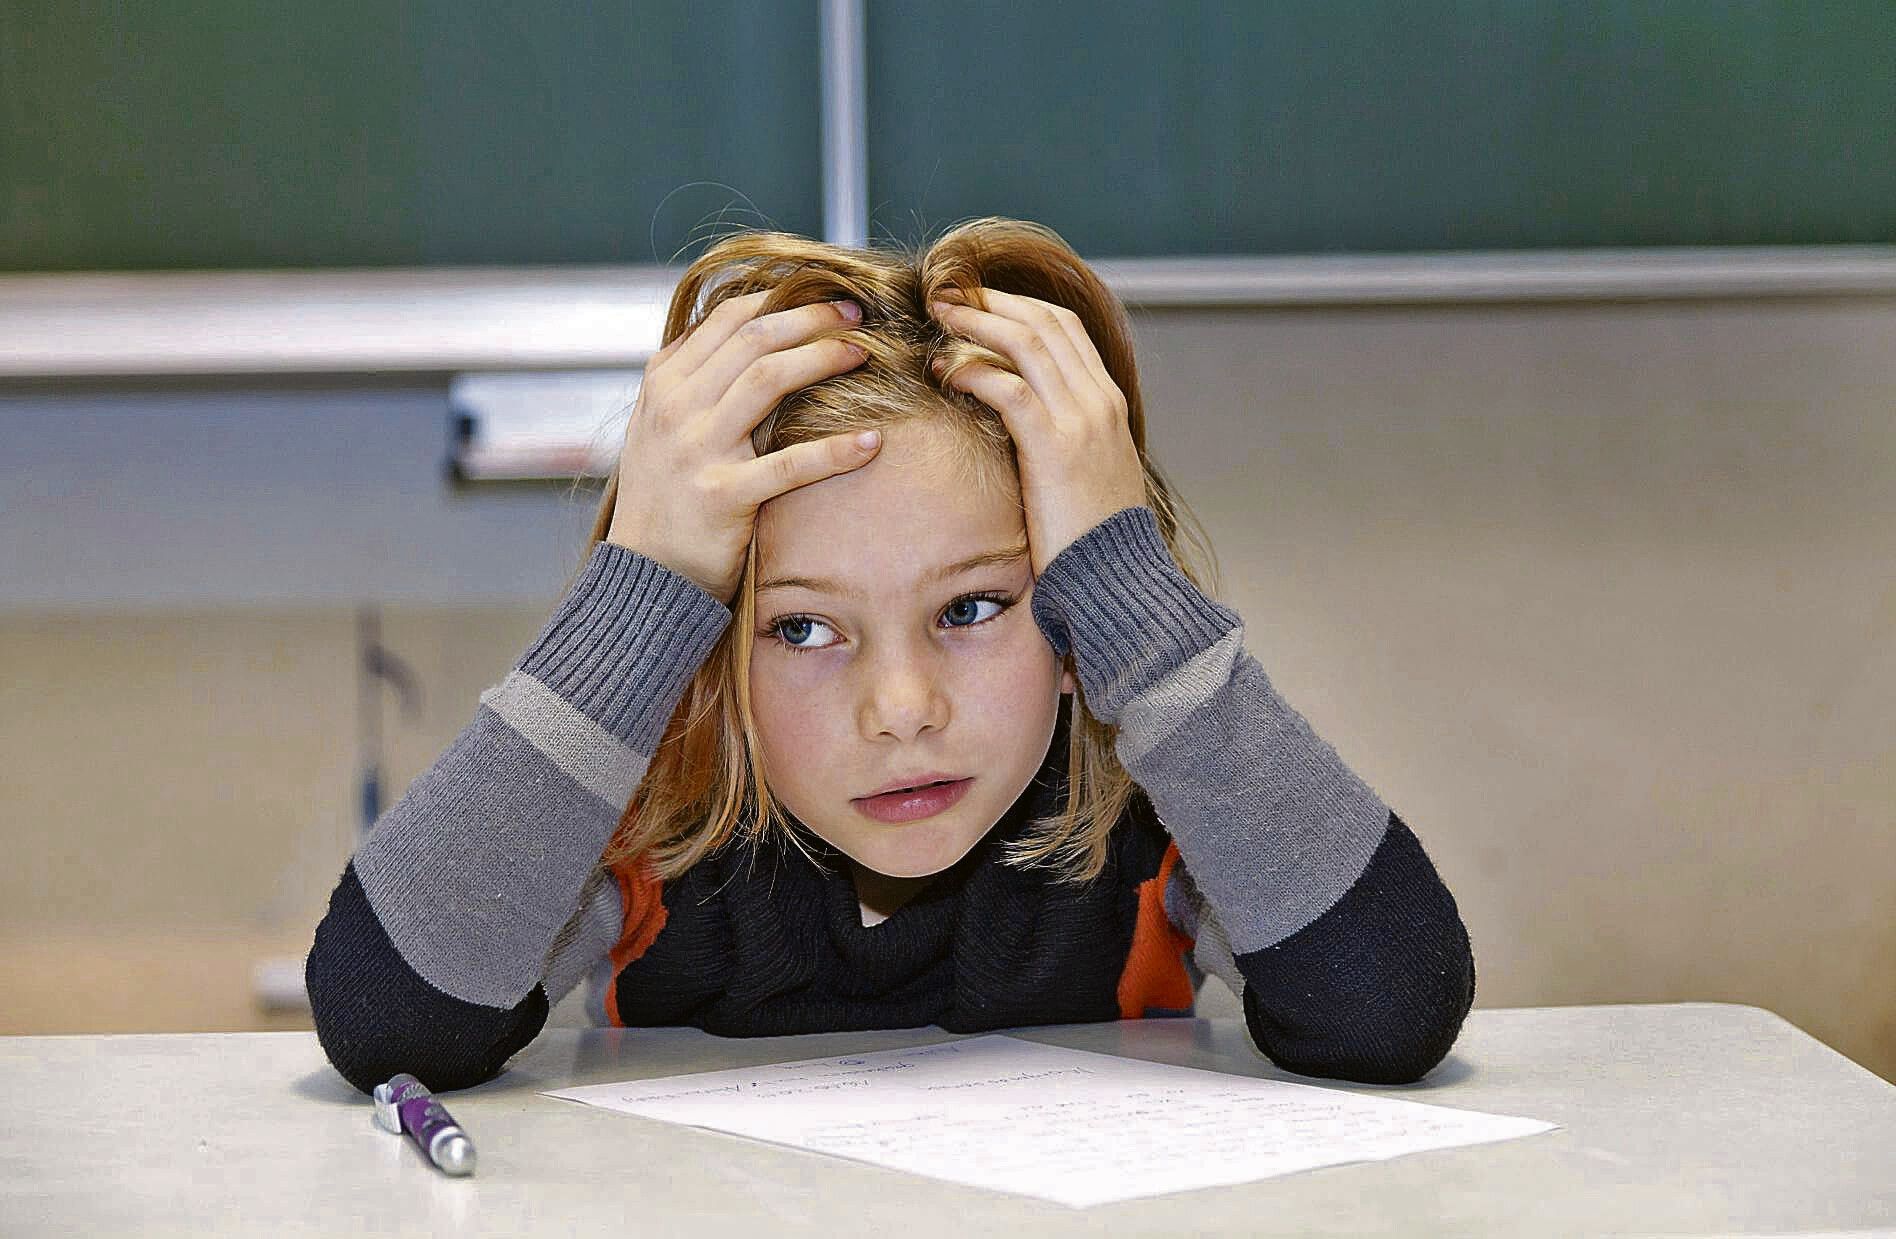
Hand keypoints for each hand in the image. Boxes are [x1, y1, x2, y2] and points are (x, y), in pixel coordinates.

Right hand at [606, 291, 877, 604]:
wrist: (643, 574)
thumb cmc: (663, 499)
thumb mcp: (658, 427)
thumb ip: (690, 380)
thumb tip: (740, 333)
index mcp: (664, 383)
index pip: (728, 319)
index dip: (781, 300)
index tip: (825, 298)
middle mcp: (677, 408)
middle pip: (754, 339)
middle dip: (811, 318)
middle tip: (855, 316)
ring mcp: (698, 450)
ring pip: (768, 379)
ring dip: (823, 358)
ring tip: (863, 355)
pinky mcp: (723, 496)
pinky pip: (789, 465)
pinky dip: (835, 450)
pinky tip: (872, 441)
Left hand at [927, 288, 1147, 577]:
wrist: (1117, 580)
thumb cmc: (1094, 539)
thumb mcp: (1088, 474)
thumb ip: (1064, 438)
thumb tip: (1020, 425)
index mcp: (1108, 403)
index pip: (1065, 329)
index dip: (1018, 305)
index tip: (979, 302)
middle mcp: (1099, 401)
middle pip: (1045, 322)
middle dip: (993, 301)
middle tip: (950, 295)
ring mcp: (1080, 421)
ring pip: (1027, 342)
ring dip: (977, 322)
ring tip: (940, 316)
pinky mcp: (1054, 447)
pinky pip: (1008, 388)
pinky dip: (974, 372)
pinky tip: (947, 373)